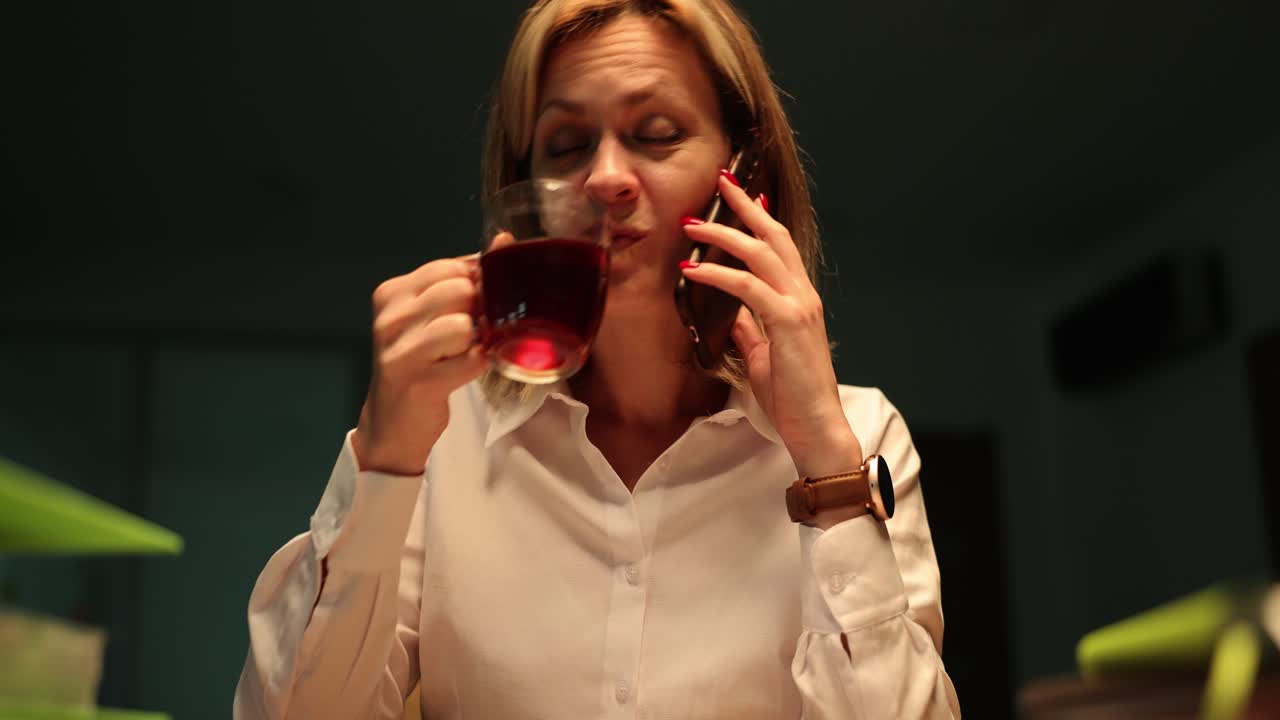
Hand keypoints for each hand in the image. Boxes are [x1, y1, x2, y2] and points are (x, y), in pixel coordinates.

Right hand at [351, 252, 490, 474]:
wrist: (392, 422)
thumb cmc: (418, 362)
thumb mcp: (430, 316)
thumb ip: (463, 278)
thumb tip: (505, 240)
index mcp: (391, 293)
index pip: (449, 267)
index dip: (475, 283)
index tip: (475, 305)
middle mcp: (390, 318)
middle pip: (459, 290)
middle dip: (478, 310)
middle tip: (472, 332)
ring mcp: (401, 351)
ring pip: (464, 325)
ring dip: (476, 341)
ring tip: (463, 352)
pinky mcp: (419, 382)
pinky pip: (470, 361)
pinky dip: (476, 365)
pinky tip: (461, 371)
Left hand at [680, 175, 861, 477]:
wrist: (814, 426)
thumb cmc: (791, 396)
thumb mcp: (763, 355)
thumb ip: (749, 328)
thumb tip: (730, 310)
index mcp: (799, 300)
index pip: (780, 247)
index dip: (759, 218)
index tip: (740, 195)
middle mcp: (803, 295)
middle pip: (773, 236)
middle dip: (744, 205)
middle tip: (720, 179)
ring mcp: (799, 305)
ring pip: (761, 253)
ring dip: (723, 233)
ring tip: (692, 222)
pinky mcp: (788, 322)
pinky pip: (748, 287)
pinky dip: (718, 273)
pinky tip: (693, 269)